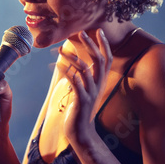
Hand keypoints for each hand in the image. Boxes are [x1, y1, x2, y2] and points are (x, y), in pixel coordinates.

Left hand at [57, 29, 112, 143]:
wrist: (81, 132)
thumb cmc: (80, 109)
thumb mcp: (84, 90)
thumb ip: (82, 77)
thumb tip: (73, 63)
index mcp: (101, 81)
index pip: (107, 59)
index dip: (104, 44)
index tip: (98, 31)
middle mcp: (99, 85)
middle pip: (100, 60)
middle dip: (91, 45)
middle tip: (81, 32)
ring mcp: (91, 93)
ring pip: (85, 69)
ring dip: (72, 57)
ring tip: (58, 50)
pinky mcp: (82, 100)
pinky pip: (75, 82)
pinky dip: (66, 71)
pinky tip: (56, 65)